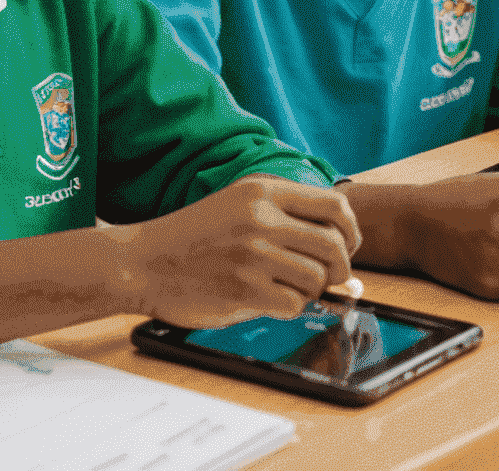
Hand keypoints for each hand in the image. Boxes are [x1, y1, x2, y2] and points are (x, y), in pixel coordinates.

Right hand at [128, 177, 360, 329]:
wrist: (146, 262)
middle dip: (340, 266)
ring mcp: (253, 255)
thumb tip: (345, 247)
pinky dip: (290, 307)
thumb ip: (289, 215)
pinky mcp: (244, 290)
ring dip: (311, 289)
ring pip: (318, 278)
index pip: (335, 204)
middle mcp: (262, 219)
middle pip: (335, 245)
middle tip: (329, 276)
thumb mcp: (241, 202)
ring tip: (288, 285)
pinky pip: (295, 305)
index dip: (352, 229)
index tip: (348, 245)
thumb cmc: (198, 235)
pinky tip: (271, 299)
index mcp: (264, 191)